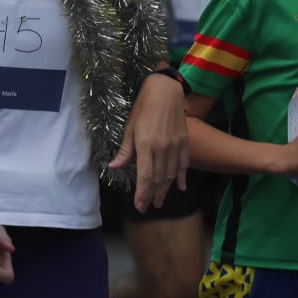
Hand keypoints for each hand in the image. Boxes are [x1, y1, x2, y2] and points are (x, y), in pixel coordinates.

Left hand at [109, 74, 189, 211]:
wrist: (165, 91)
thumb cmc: (143, 108)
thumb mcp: (130, 128)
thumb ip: (125, 151)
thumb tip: (114, 167)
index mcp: (146, 145)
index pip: (145, 176)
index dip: (142, 193)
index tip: (139, 206)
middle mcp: (162, 148)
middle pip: (158, 178)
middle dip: (152, 195)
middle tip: (148, 207)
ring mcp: (175, 146)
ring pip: (171, 174)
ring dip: (165, 190)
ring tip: (160, 201)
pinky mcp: (184, 142)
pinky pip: (184, 164)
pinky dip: (182, 177)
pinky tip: (180, 187)